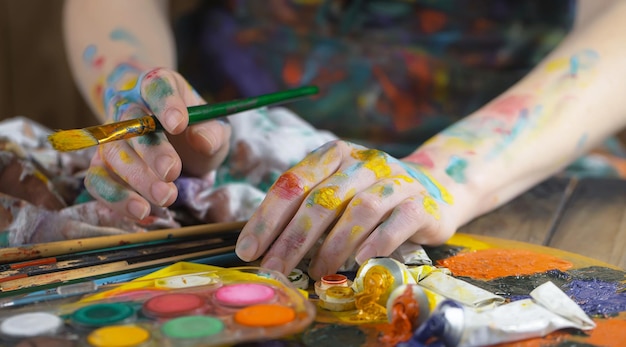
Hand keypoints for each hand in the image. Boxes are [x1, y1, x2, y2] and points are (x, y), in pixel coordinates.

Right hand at [84, 67, 230, 219]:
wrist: (173, 137)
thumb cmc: (195, 128)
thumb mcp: (213, 126)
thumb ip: (212, 132)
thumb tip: (203, 141)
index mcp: (157, 85)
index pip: (156, 86)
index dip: (165, 104)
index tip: (179, 124)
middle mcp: (128, 107)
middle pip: (130, 123)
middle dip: (151, 150)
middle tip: (171, 172)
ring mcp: (111, 137)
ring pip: (113, 154)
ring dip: (138, 179)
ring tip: (166, 198)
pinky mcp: (101, 165)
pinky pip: (97, 181)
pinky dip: (116, 199)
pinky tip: (143, 212)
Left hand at [235, 140, 457, 279]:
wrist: (434, 189)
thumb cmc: (371, 196)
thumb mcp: (337, 191)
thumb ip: (307, 207)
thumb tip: (264, 246)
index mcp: (335, 154)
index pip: (294, 182)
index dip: (268, 217)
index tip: (249, 250)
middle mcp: (364, 161)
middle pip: (322, 199)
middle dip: (293, 239)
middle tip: (275, 269)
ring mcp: (395, 179)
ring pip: (359, 210)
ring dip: (332, 246)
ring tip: (315, 272)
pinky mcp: (421, 203)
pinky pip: (396, 223)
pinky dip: (375, 243)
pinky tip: (358, 262)